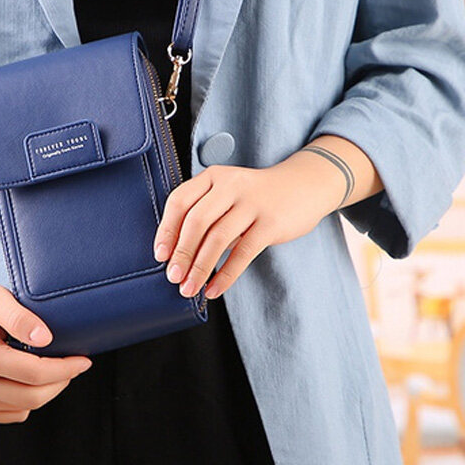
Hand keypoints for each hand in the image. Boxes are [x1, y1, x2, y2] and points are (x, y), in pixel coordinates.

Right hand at [0, 279, 92, 422]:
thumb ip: (20, 316)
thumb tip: (47, 339)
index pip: (35, 373)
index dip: (65, 368)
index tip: (84, 360)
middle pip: (33, 396)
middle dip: (61, 381)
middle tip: (74, 362)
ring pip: (24, 408)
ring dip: (45, 390)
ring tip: (48, 363)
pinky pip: (12, 413)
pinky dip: (27, 398)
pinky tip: (27, 375)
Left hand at [152, 158, 344, 300]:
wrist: (304, 185)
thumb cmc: (256, 195)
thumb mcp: (227, 192)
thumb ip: (205, 212)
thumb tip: (178, 253)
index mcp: (213, 176)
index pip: (179, 201)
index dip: (167, 230)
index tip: (160, 255)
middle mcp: (230, 185)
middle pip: (196, 221)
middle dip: (181, 253)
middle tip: (173, 276)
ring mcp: (252, 202)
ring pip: (218, 238)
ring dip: (200, 268)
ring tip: (189, 288)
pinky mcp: (271, 222)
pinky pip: (243, 253)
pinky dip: (225, 275)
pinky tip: (214, 289)